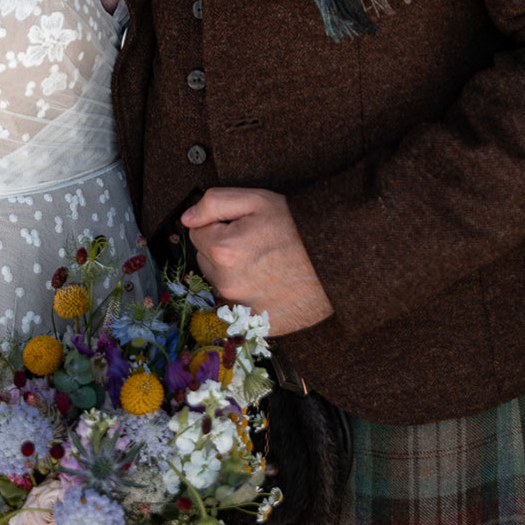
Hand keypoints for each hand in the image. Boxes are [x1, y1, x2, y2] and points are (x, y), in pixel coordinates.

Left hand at [181, 187, 332, 334]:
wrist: (337, 262)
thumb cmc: (298, 228)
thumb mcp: (257, 200)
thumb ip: (214, 203)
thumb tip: (187, 218)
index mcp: (223, 250)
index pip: (195, 233)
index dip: (218, 224)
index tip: (241, 224)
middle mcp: (227, 284)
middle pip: (205, 260)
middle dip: (221, 249)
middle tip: (254, 241)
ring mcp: (241, 308)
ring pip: (220, 283)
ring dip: (233, 272)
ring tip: (264, 262)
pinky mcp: (256, 325)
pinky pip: (237, 306)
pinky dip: (248, 295)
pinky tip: (270, 282)